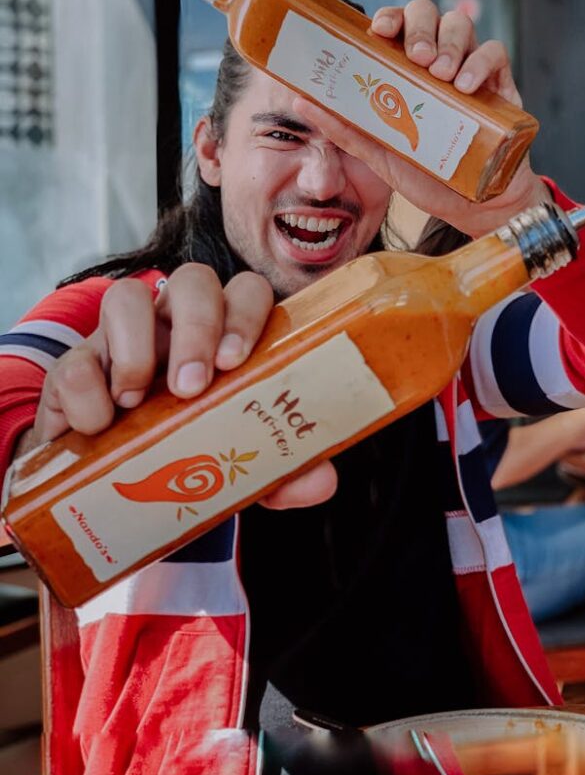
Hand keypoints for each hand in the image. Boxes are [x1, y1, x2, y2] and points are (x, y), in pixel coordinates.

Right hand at [14, 264, 337, 509]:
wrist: (116, 492)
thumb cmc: (190, 454)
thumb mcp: (238, 465)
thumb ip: (282, 470)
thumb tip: (321, 482)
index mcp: (224, 336)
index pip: (246, 292)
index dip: (245, 314)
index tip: (237, 362)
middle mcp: (175, 324)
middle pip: (191, 282)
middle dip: (195, 328)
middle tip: (192, 386)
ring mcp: (120, 340)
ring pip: (125, 297)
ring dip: (135, 346)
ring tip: (136, 401)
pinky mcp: (74, 370)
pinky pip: (73, 361)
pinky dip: (85, 393)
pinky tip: (99, 426)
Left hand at [293, 0, 547, 236]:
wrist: (475, 207)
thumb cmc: (429, 176)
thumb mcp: (381, 154)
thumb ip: (345, 128)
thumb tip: (300, 102)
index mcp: (407, 71)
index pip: (398, 26)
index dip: (390, 17)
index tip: (379, 30)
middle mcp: (438, 63)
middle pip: (429, 14)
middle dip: (420, 27)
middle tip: (416, 56)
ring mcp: (471, 70)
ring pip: (461, 25)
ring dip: (449, 42)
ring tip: (440, 74)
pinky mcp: (501, 85)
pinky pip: (495, 52)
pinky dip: (480, 61)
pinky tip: (466, 86)